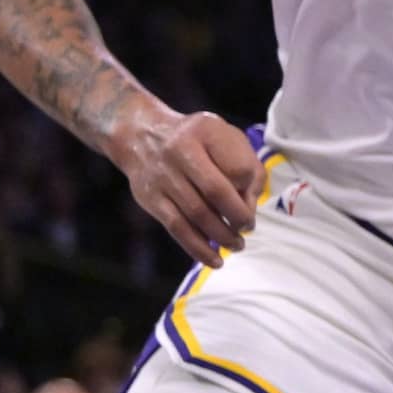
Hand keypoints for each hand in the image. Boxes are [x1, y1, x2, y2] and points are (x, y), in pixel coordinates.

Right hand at [114, 103, 260, 266]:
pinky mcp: (151, 198)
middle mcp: (180, 151)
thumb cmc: (194, 139)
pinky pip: (177, 228)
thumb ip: (245, 164)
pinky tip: (214, 260)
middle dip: (238, 217)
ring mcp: (163, 176)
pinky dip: (198, 248)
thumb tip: (251, 205)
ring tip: (237, 245)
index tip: (252, 203)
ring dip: (221, 236)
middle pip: (215, 191)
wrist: (139, 134)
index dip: (250, 190)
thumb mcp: (223, 136)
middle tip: (247, 229)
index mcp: (205, 132)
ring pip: (196, 214)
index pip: (238, 167)